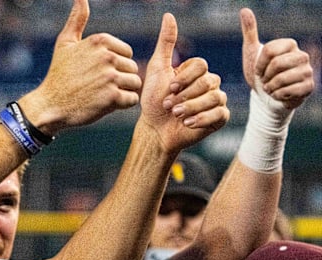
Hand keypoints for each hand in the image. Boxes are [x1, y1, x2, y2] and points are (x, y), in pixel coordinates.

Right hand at [19, 0, 141, 134]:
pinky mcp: (112, 97)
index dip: (115, 65)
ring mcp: (110, 77)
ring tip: (103, 95)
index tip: (97, 73)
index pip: (126, 52)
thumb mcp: (65, 43)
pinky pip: (132, 99)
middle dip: (120, 79)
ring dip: (123, 91)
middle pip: (132, 68)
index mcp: (100, 40)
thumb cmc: (59, 75)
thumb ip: (77, 20)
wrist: (50, 105)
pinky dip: (122, 104)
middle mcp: (107, 56)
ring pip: (135, 83)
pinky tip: (106, 104)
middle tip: (99, 87)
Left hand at [139, 13, 228, 153]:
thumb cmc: (154, 100)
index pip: (201, 66)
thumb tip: (168, 15)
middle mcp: (209, 83)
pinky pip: (220, 114)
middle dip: (185, 95)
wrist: (155, 129)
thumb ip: (166, 44)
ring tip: (176, 115)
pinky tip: (187, 123)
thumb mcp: (157, 69)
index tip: (168, 89)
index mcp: (197, 71)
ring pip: (214, 98)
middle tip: (169, 105)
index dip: (184, 78)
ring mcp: (216, 100)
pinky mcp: (219, 118)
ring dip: (191, 107)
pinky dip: (201, 119)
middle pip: (209, 81)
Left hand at [240, 8, 314, 109]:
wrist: (266, 97)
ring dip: (270, 87)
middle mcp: (302, 55)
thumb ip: (250, 32)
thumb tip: (244, 10)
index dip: (259, 65)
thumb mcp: (251, 53)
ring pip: (282, 79)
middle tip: (264, 80)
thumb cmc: (260, 74)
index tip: (258, 70)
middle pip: (277, 64)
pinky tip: (278, 94)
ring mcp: (308, 71)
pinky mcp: (309, 87)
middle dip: (265, 76)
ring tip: (270, 87)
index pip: (269, 51)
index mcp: (289, 44)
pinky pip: (287, 91)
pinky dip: (277, 95)